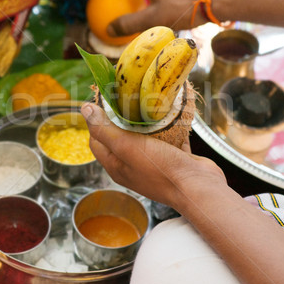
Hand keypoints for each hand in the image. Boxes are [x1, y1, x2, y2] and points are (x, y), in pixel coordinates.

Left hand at [80, 102, 225, 209]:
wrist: (198, 187)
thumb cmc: (160, 169)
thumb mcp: (126, 146)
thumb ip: (104, 129)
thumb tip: (84, 110)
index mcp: (117, 166)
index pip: (97, 141)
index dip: (96, 121)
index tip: (103, 100)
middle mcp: (133, 166)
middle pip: (120, 136)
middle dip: (121, 116)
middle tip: (126, 96)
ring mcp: (154, 163)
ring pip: (145, 137)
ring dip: (146, 120)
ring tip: (147, 101)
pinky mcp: (173, 158)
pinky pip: (168, 138)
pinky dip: (168, 125)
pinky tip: (170, 112)